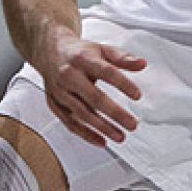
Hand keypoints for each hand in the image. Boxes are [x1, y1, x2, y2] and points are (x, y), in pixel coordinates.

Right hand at [34, 28, 145, 146]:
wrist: (50, 52)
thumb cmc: (78, 53)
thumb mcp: (101, 49)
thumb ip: (122, 58)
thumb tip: (141, 64)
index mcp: (82, 59)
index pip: (106, 72)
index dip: (122, 84)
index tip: (137, 95)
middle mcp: (69, 75)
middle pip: (93, 97)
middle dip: (114, 113)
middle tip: (132, 124)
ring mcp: (60, 91)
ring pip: (81, 113)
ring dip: (102, 127)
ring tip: (120, 136)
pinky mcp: (54, 104)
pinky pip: (69, 123)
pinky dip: (86, 134)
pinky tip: (101, 140)